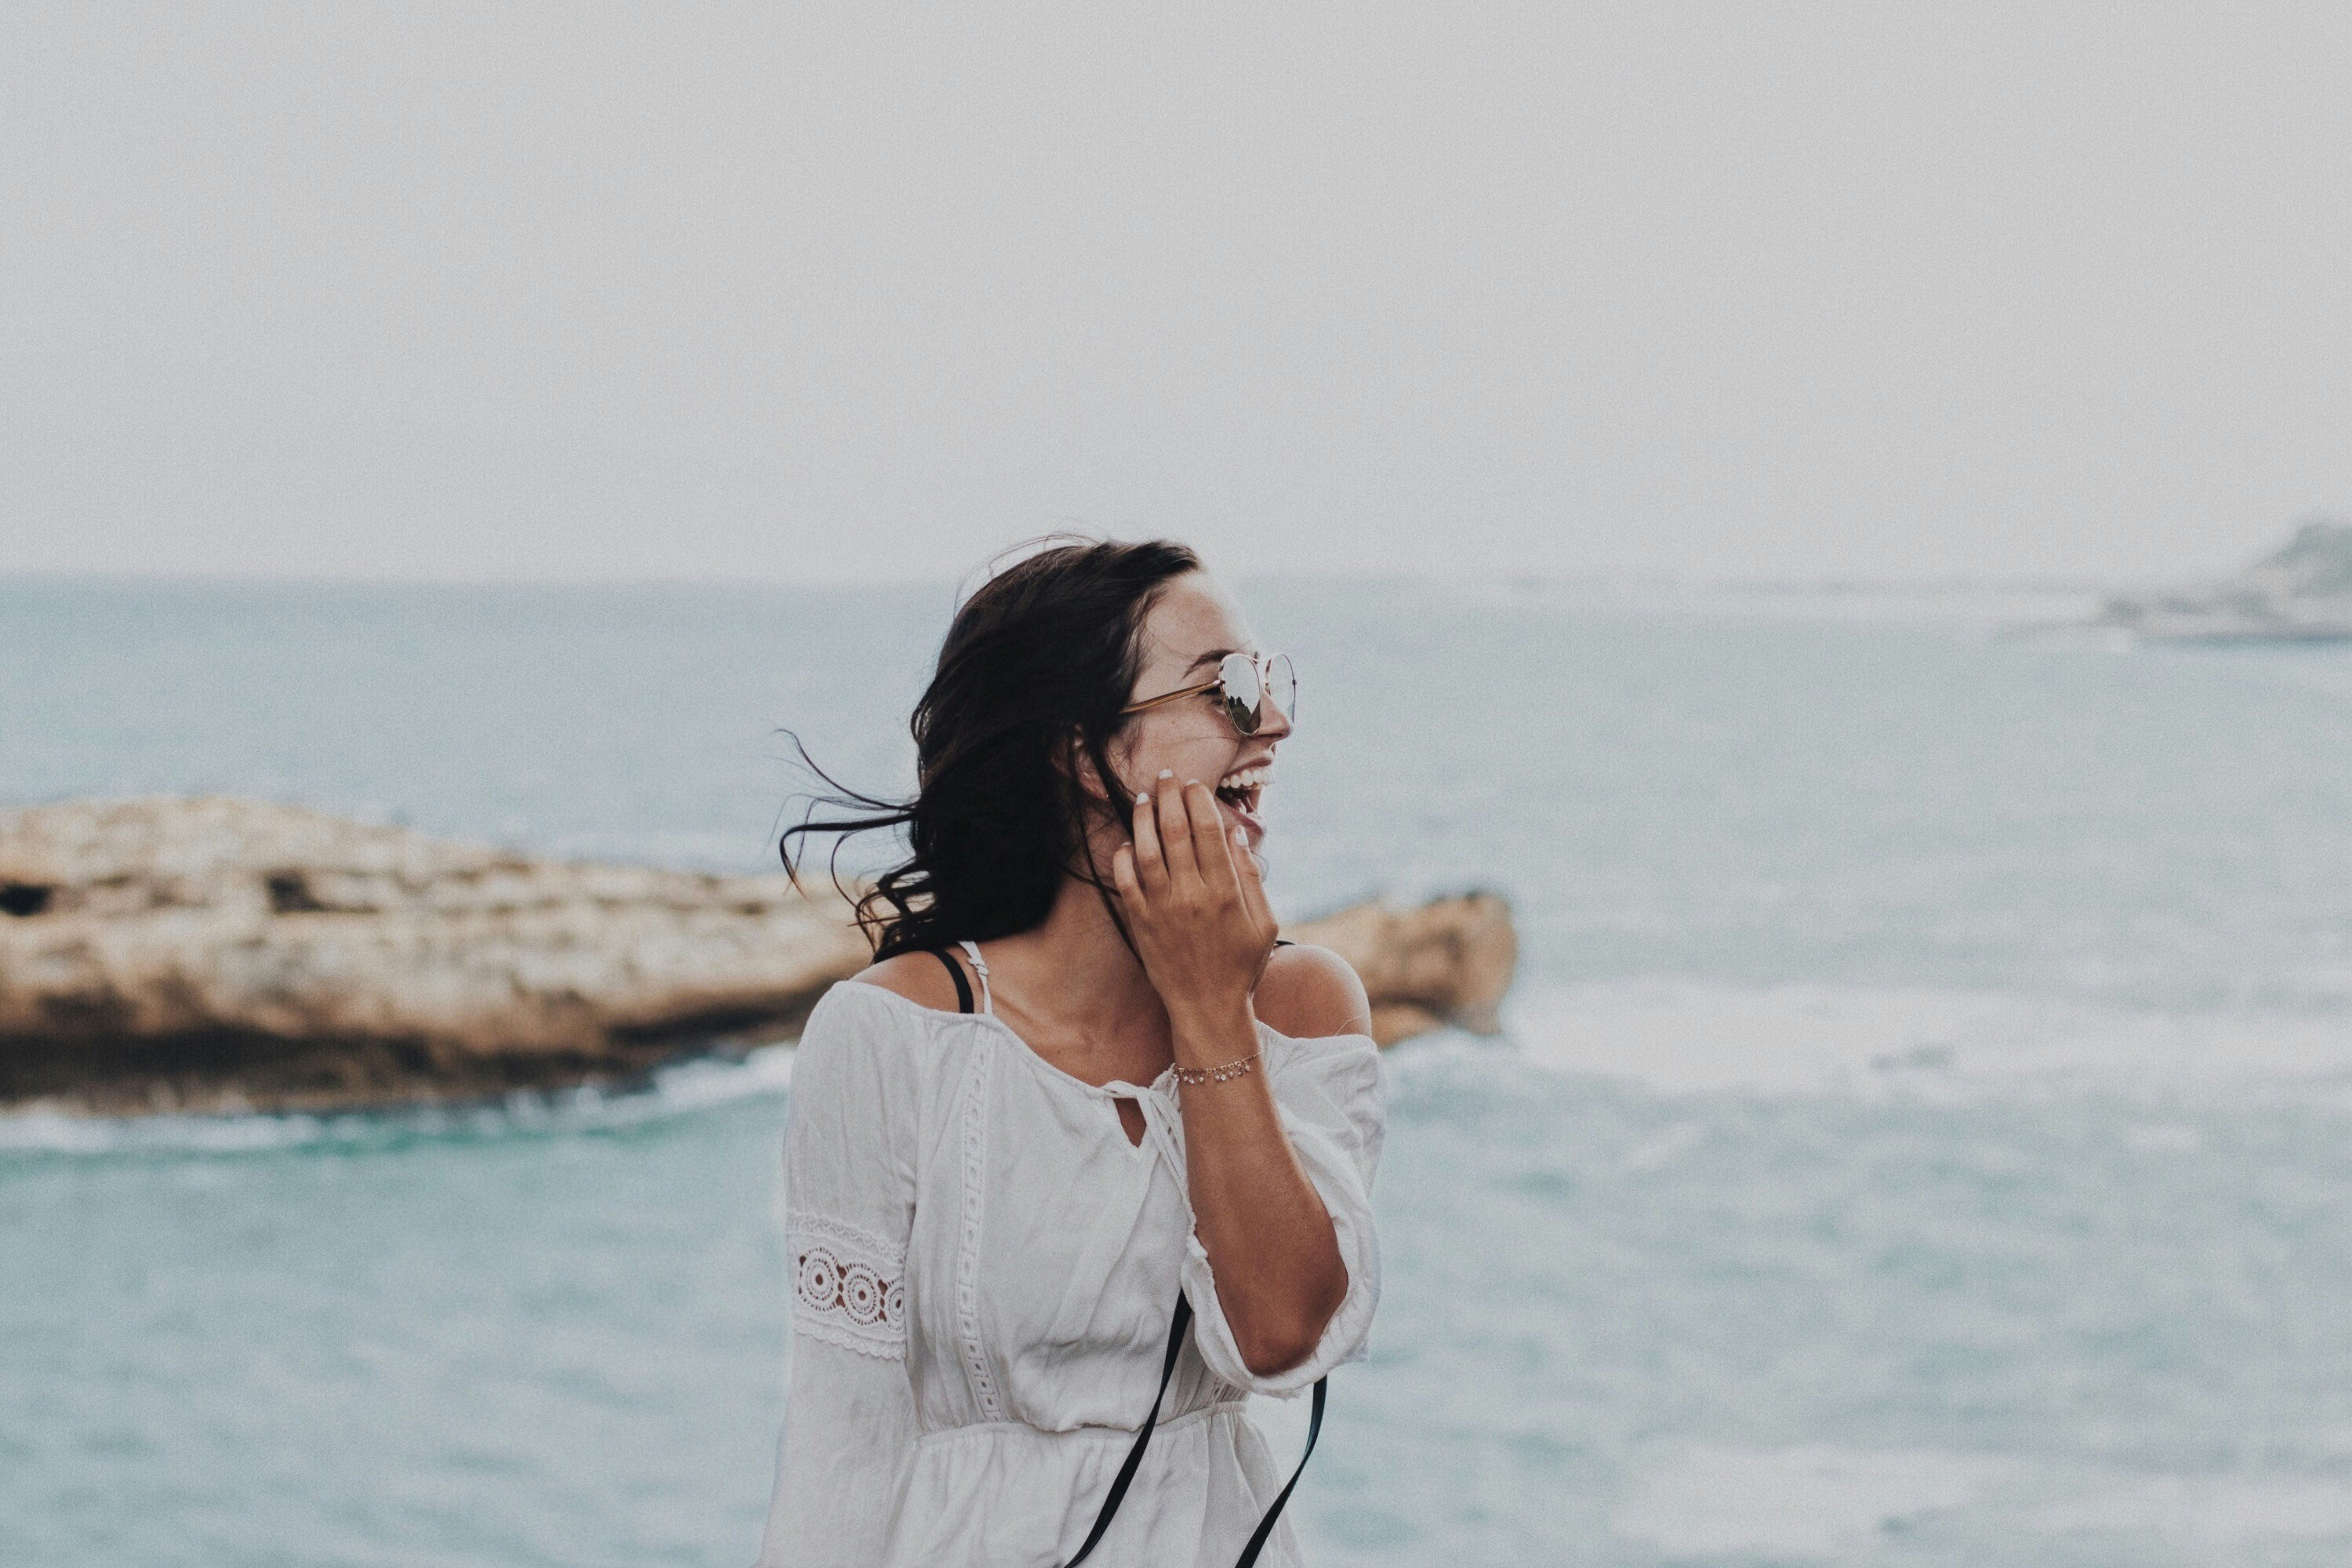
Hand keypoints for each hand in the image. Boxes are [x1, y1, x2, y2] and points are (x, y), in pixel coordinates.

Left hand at [1110, 770, 1279, 1038]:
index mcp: (1226, 892)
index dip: (1200, 801)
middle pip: (1177, 832)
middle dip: (1170, 797)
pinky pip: (1126, 882)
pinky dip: (1123, 857)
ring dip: (1143, 819)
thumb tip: (1237, 835)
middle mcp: (1192, 896)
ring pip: (1147, 851)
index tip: (1195, 785)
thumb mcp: (1264, 923)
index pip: (1210, 831)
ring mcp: (1163, 909)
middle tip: (1166, 777)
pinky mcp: (1141, 924)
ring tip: (1143, 798)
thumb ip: (1252, 877)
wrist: (1207, 1008)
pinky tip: (1127, 842)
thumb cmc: (1241, 965)